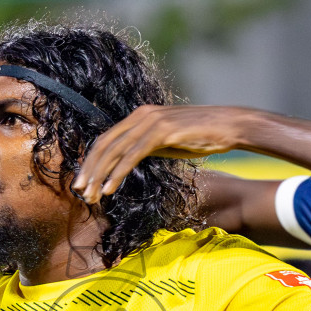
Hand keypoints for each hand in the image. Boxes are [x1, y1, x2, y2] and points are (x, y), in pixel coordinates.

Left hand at [73, 105, 249, 203]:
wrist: (230, 126)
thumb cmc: (202, 136)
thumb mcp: (168, 142)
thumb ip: (147, 147)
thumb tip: (128, 161)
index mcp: (139, 116)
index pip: (107, 140)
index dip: (91, 162)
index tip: (84, 184)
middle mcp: (141, 115)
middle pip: (104, 144)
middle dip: (89, 170)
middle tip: (80, 193)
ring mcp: (151, 121)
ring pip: (114, 151)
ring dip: (99, 175)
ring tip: (91, 195)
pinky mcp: (162, 131)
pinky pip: (133, 155)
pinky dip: (118, 173)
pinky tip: (110, 188)